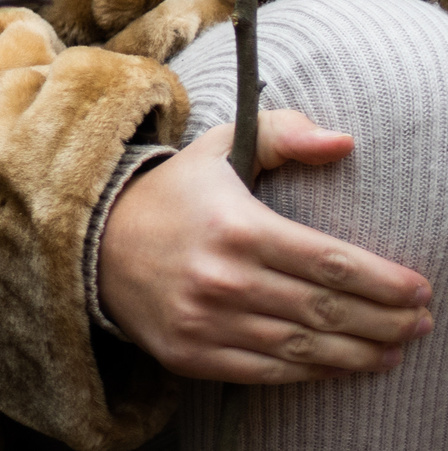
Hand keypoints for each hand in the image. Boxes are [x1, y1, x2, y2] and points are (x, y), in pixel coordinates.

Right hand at [97, 109, 433, 382]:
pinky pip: (271, 371)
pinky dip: (316, 373)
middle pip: (329, 311)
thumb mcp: (219, 150)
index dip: (386, 282)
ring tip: (395, 349)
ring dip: (362, 353)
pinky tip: (347, 365)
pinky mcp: (192, 354)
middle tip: (419, 323)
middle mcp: (223, 279)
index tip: (419, 289)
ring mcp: (206, 322)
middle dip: (387, 321)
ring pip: (307, 349)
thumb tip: (343, 143)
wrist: (93, 242)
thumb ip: (283, 135)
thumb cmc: (173, 196)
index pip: (332, 263)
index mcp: (236, 227)